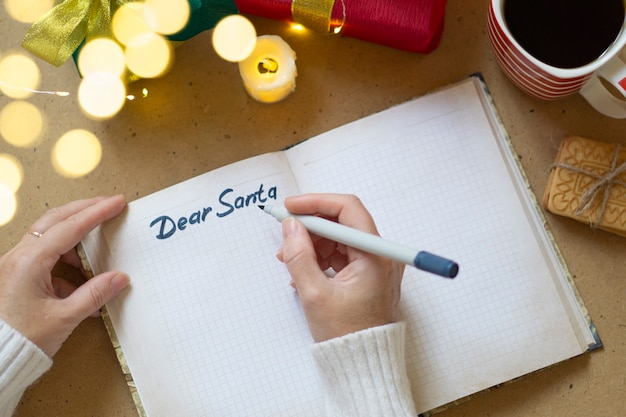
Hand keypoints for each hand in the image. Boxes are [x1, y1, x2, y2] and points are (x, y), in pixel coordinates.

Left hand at [0, 195, 129, 356]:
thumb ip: (95, 295)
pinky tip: (78, 279)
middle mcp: (20, 256)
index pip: (71, 227)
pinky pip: (43, 255)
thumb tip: (120, 278)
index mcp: (30, 262)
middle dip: (83, 209)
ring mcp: (15, 264)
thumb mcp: (64, 318)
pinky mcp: (16, 274)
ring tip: (95, 252)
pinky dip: (64, 258)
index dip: (97, 213)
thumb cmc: (22, 339)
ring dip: (74, 236)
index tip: (117, 202)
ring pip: (47, 235)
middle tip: (108, 204)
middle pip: (55, 219)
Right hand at [277, 193, 404, 341]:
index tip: (290, 207)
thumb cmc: (346, 335)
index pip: (347, 210)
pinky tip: (304, 271)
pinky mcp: (368, 276)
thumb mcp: (314, 295)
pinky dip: (322, 257)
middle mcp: (381, 256)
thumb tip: (291, 227)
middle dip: (311, 225)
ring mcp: (376, 265)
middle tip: (285, 232)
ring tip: (290, 259)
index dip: (316, 204)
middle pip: (343, 222)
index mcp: (375, 256)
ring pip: (341, 239)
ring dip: (314, 243)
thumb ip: (299, 256)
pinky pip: (343, 254)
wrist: (364, 365)